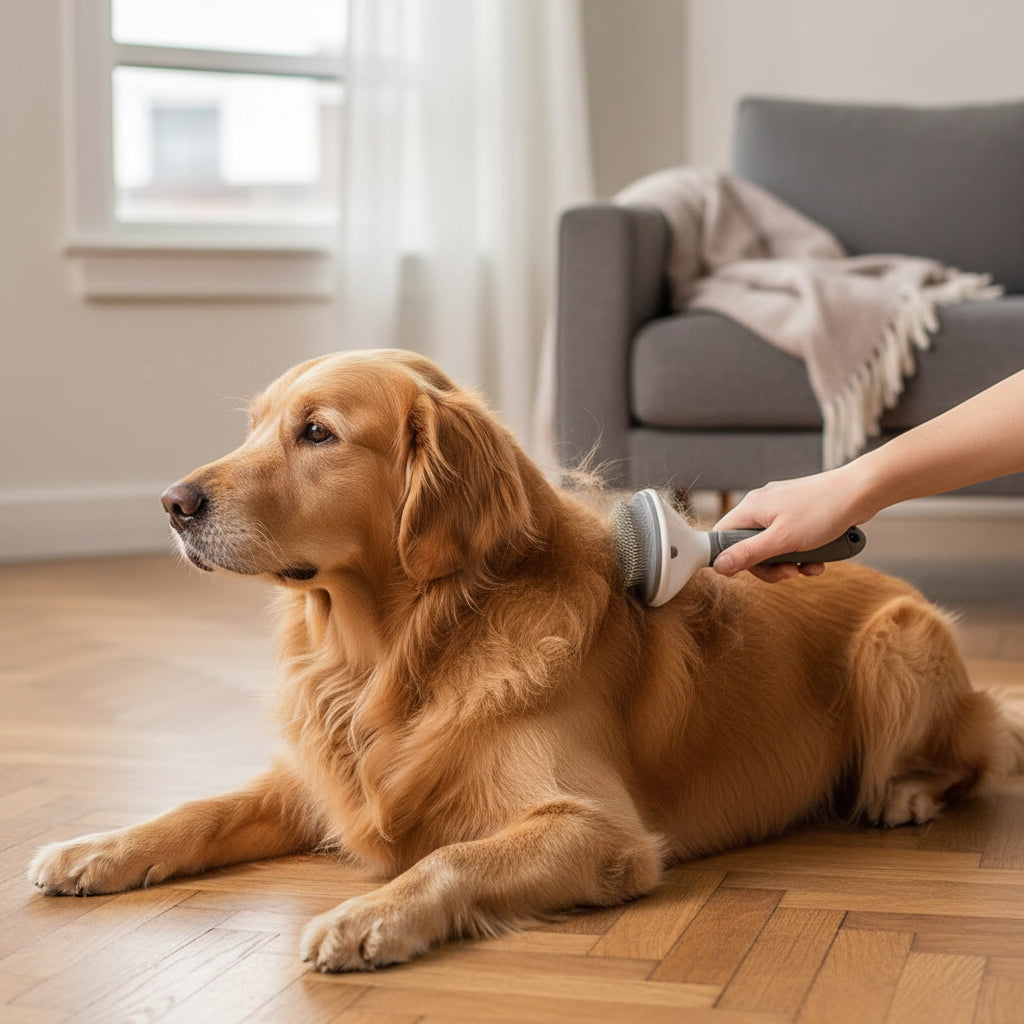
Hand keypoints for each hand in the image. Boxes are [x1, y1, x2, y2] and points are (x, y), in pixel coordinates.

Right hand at [713, 467, 871, 581]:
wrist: (861, 491)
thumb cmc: (822, 511)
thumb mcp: (782, 540)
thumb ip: (749, 554)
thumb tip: (719, 566)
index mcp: (751, 508)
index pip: (722, 536)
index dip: (730, 558)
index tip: (748, 572)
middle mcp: (761, 505)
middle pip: (749, 545)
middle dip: (769, 565)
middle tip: (789, 573)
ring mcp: (780, 508)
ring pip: (772, 545)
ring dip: (789, 562)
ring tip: (809, 567)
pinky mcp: (798, 513)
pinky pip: (790, 539)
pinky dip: (802, 552)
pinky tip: (819, 559)